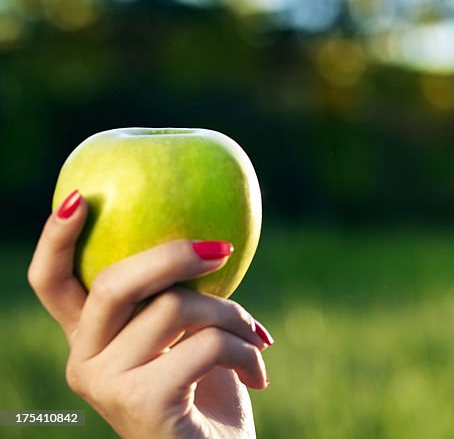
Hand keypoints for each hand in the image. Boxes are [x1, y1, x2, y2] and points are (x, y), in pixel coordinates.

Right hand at [28, 190, 272, 438]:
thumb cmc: (211, 392)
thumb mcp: (191, 334)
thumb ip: (180, 294)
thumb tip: (213, 235)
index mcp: (91, 339)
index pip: (50, 284)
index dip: (55, 239)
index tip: (78, 197)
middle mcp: (83, 361)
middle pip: (114, 281)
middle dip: (174, 254)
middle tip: (224, 250)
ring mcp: (105, 384)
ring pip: (174, 306)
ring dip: (234, 315)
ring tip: (257, 340)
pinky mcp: (139, 401)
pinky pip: (204, 344)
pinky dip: (245, 350)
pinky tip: (258, 373)